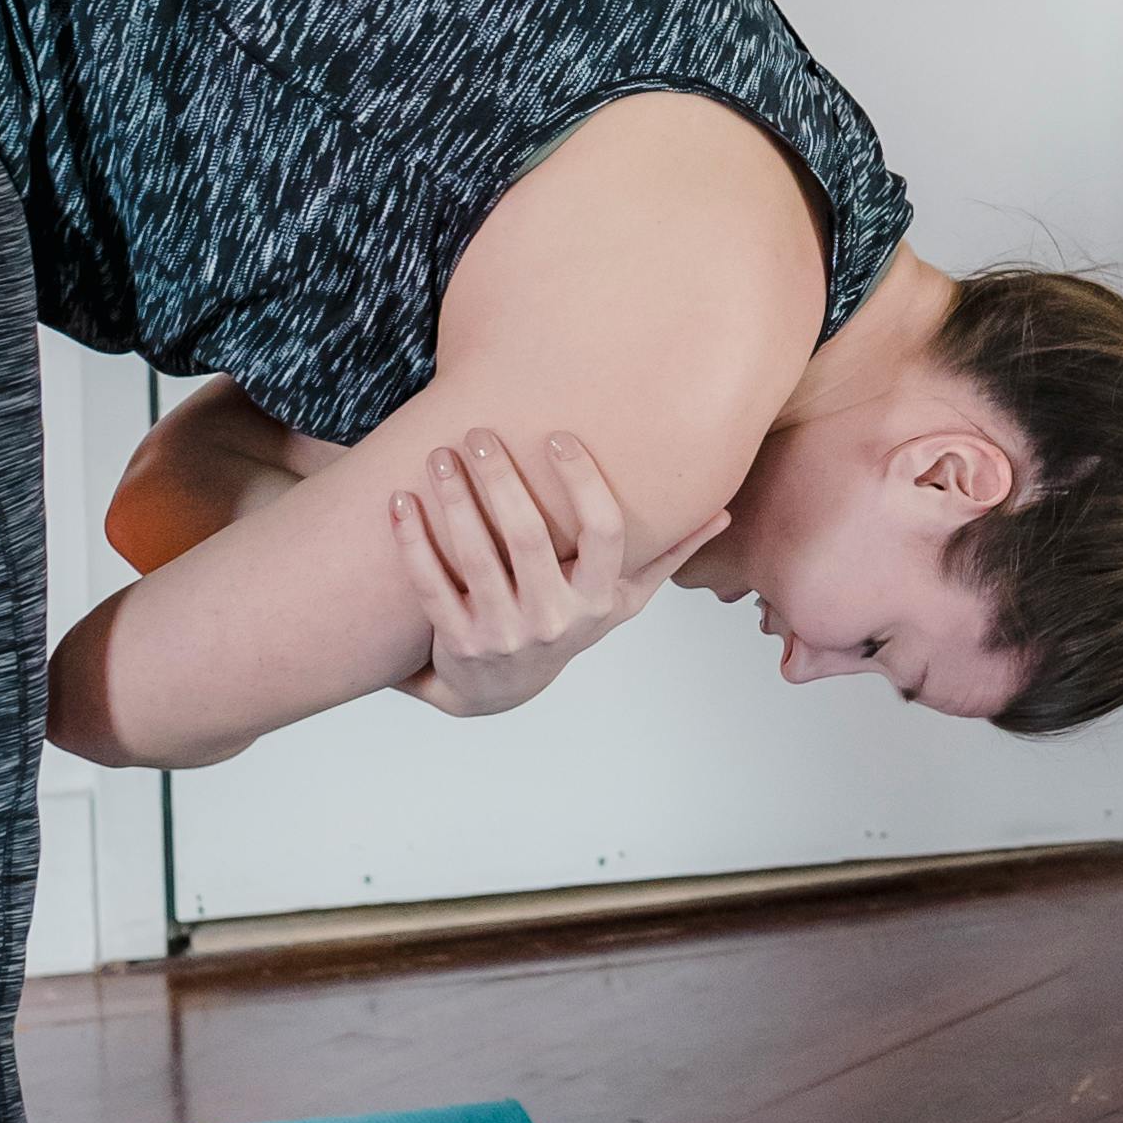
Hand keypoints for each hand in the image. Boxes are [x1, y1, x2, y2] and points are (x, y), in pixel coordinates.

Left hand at [388, 431, 720, 719]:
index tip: (558, 437)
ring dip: (454, 501)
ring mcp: (503, 633)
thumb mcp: (622, 600)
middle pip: (530, 539)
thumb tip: (722, 514)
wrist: (500, 689)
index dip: (584, 484)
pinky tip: (400, 501)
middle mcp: (554, 619)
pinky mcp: (457, 642)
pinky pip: (431, 585)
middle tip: (480, 433)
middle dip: (502, 480)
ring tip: (440, 454)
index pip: (605, 535)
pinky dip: (412, 542)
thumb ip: (666, 555)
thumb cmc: (568, 624)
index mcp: (600, 599)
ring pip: (475, 558)